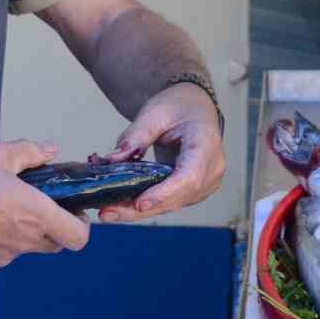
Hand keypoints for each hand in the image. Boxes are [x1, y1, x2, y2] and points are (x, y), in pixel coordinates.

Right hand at [0, 139, 90, 270]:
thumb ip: (30, 152)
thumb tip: (50, 151)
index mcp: (35, 214)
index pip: (78, 237)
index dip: (80, 225)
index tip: (72, 210)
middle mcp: (23, 241)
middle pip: (55, 244)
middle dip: (54, 226)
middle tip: (38, 204)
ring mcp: (1, 257)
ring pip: (26, 248)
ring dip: (24, 233)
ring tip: (0, 207)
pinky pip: (1, 254)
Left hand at [93, 84, 225, 222]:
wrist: (194, 108)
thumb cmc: (180, 106)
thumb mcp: (155, 113)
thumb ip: (135, 136)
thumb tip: (112, 160)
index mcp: (206, 143)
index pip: (189, 176)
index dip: (164, 193)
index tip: (140, 203)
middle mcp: (211, 168)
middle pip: (177, 197)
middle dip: (140, 208)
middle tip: (107, 211)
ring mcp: (206, 183)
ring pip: (171, 205)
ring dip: (138, 211)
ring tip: (108, 210)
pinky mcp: (194, 191)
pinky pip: (169, 203)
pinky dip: (145, 205)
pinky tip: (121, 205)